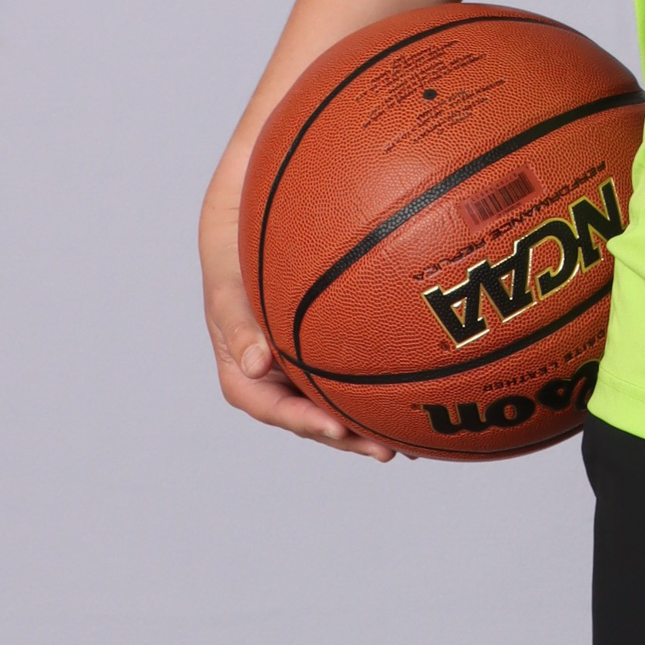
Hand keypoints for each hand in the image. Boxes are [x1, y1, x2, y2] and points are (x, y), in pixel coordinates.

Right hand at [200, 157, 397, 461]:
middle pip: (303, 408)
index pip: (260, 399)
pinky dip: (378, 375)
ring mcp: (296, 346)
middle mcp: (270, 358)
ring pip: (328, 391)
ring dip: (363, 416)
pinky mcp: (325, 329)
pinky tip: (417, 387)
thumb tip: (258, 365)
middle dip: (342, 434)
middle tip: (386, 451)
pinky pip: (351, 359)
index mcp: (239, 352)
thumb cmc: (237, 233)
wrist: (253, 194)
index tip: (335, 431)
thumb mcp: (227, 270)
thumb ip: (237, 314)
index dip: (297, 420)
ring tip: (410, 439)